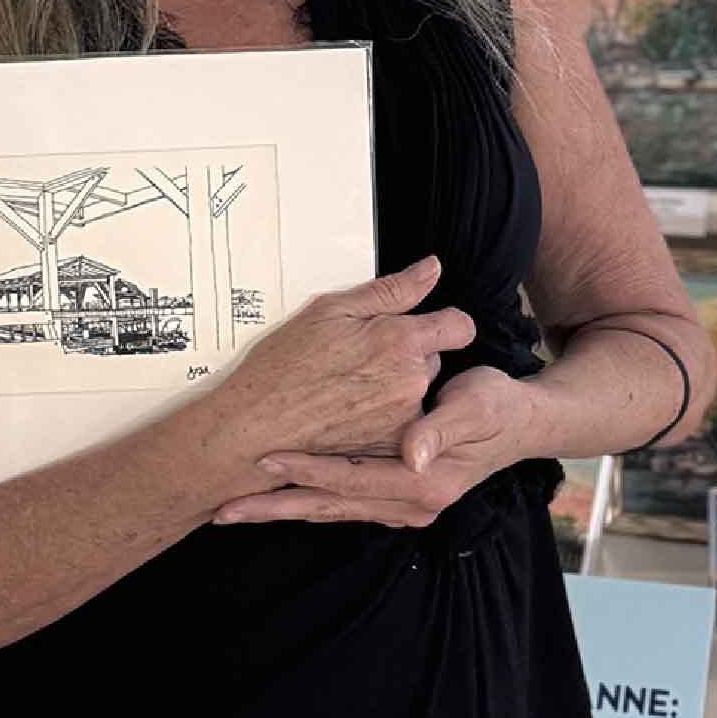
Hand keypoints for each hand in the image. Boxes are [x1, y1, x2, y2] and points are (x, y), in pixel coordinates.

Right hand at [209, 255, 475, 465]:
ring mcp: (402, 420)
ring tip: (350, 388)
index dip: (445, 322)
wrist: (256, 428)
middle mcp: (411, 382)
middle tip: (362, 357)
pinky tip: (350, 414)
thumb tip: (432, 269)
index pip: (459, 327)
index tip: (426, 324)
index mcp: (400, 341)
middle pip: (433, 360)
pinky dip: (384, 420)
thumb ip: (392, 291)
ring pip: (417, 394)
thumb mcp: (331, 310)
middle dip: (408, 355)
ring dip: (397, 389)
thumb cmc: (285, 366)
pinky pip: (403, 426)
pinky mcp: (389, 449)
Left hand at [216, 365, 535, 529]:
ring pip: (330, 511)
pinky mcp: (394, 501)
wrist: (520, 422)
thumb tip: (410, 454)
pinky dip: (305, 503)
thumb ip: (441, 428)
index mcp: (424, 486)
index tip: (264, 460)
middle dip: (276, 507)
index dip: (307, 470)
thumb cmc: (496, 405)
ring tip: (234, 510)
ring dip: (282, 510)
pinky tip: (276, 501)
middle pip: (330, 507)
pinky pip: (341, 505)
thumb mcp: (476, 406)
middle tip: (224, 508)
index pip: (351, 480)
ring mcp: (401, 509)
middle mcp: (410, 507)